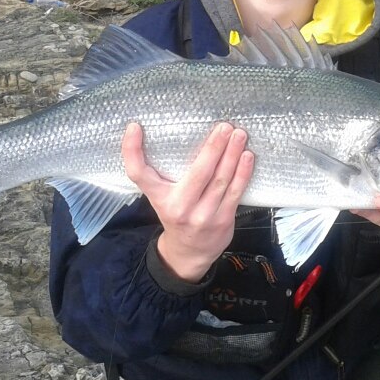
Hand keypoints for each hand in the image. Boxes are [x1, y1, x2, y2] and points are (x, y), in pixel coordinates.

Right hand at [122, 121, 254, 282]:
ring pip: (220, 180)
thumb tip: (155, 132)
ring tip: (239, 135)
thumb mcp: (158, 195)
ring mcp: (202, 215)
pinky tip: (247, 157)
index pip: (139, 173)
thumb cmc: (175, 214)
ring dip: (232, 155)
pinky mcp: (222, 220)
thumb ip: (156, 172)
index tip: (134, 127)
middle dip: (213, 147)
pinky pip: (234, 192)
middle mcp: (178, 207)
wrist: (189, 252)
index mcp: (159, 197)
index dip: (132, 150)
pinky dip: (243, 173)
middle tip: (224, 126)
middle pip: (197, 172)